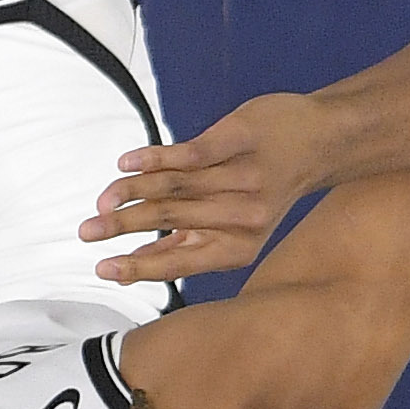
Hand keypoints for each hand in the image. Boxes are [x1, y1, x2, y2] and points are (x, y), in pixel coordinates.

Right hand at [82, 92, 327, 283]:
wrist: (323, 140)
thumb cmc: (266, 189)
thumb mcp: (236, 229)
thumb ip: (188, 246)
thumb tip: (131, 269)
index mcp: (238, 247)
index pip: (179, 261)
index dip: (138, 267)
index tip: (103, 270)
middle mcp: (242, 216)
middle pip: (168, 221)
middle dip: (122, 228)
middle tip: (87, 232)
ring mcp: (242, 176)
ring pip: (172, 187)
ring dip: (130, 193)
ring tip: (102, 201)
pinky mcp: (240, 138)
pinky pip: (188, 153)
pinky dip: (153, 158)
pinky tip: (126, 164)